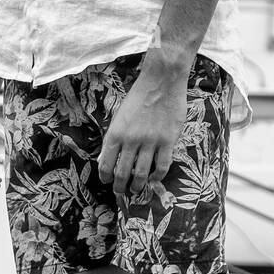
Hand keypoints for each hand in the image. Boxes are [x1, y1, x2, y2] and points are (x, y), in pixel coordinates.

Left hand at [98, 64, 186, 197]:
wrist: (162, 81)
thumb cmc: (139, 95)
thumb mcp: (119, 115)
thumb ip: (114, 137)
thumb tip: (105, 157)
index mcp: (116, 133)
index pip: (106, 164)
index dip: (105, 177)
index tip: (107, 181)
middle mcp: (131, 140)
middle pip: (122, 173)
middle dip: (120, 186)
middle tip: (121, 191)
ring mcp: (150, 142)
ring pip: (142, 174)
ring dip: (137, 185)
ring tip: (136, 189)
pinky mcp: (168, 141)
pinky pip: (162, 166)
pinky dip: (157, 176)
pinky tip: (154, 178)